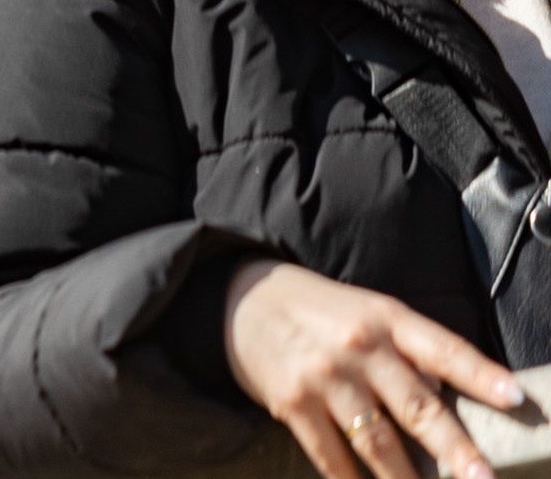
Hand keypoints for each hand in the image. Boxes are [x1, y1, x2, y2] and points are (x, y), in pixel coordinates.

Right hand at [224, 259, 523, 478]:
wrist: (242, 297)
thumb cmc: (321, 312)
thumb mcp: (367, 313)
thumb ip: (407, 351)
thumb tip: (450, 407)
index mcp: (385, 318)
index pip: (442, 348)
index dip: (480, 374)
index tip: (515, 399)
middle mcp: (358, 346)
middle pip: (417, 406)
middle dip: (455, 449)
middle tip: (482, 478)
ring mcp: (324, 376)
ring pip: (378, 442)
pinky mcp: (292, 402)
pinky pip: (331, 454)